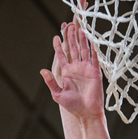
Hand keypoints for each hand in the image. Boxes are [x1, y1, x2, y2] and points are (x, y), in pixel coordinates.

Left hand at [40, 0, 103, 119]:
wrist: (87, 112)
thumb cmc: (72, 106)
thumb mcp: (57, 94)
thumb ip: (50, 82)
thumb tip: (41, 70)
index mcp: (67, 72)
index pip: (62, 56)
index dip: (58, 46)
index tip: (56, 36)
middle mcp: (76, 68)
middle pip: (73, 49)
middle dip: (71, 37)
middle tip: (69, 25)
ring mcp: (86, 69)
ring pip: (84, 50)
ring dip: (82, 40)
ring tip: (80, 28)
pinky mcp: (95, 72)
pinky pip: (94, 58)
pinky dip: (93, 49)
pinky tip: (92, 40)